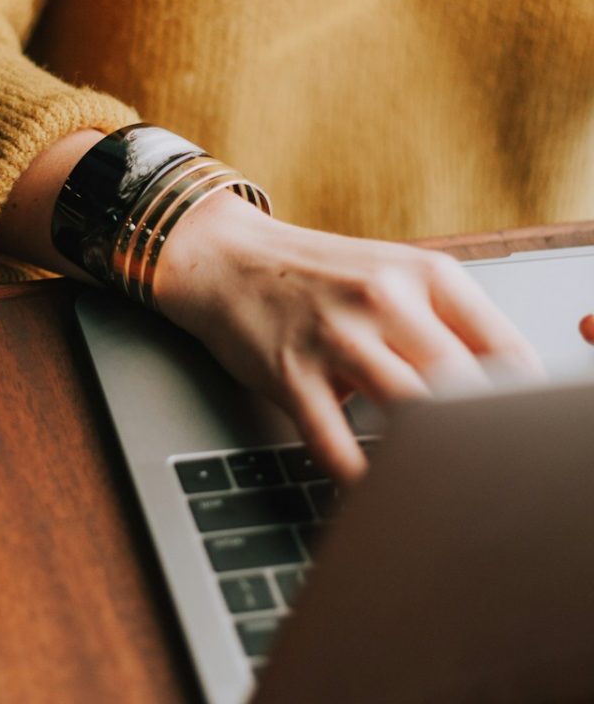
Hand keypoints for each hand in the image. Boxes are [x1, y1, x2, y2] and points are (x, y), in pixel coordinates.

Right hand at [154, 192, 545, 482]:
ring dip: (425, 458)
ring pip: (408, 414)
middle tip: (480, 470)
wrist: (229, 259)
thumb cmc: (319, 275)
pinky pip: (335, 444)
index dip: (521, 403)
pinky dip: (360, 479)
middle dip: (476, 436)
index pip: (503, 347)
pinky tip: (372, 490)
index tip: (517, 436)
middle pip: (461, 385)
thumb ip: (447, 323)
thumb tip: (503, 391)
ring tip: (435, 486)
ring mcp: (335, 335)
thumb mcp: (393, 276)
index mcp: (424, 274)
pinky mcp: (290, 372)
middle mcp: (384, 298)